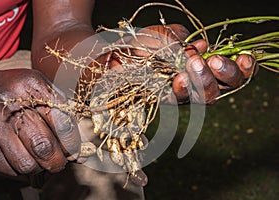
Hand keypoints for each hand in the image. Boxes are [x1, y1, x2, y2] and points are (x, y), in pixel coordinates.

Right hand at [0, 65, 79, 175]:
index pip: (61, 121)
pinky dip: (23, 169)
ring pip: (27, 163)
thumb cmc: (19, 91)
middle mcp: (11, 107)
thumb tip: (81, 150)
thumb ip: (64, 112)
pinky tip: (26, 157)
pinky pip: (10, 169)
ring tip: (43, 159)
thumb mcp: (43, 88)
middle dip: (59, 160)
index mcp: (31, 87)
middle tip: (62, 160)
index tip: (75, 148)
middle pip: (43, 146)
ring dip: (41, 167)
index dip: (72, 141)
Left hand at [123, 24, 257, 103]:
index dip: (243, 68)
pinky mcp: (165, 101)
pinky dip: (183, 88)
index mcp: (204, 65)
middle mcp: (196, 82)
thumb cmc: (145, 43)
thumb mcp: (168, 34)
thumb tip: (202, 48)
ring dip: (205, 81)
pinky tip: (181, 78)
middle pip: (224, 88)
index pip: (232, 71)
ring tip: (196, 64)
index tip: (245, 58)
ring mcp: (182, 94)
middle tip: (213, 60)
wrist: (117, 54)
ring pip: (205, 97)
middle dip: (224, 74)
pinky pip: (179, 99)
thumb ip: (187, 41)